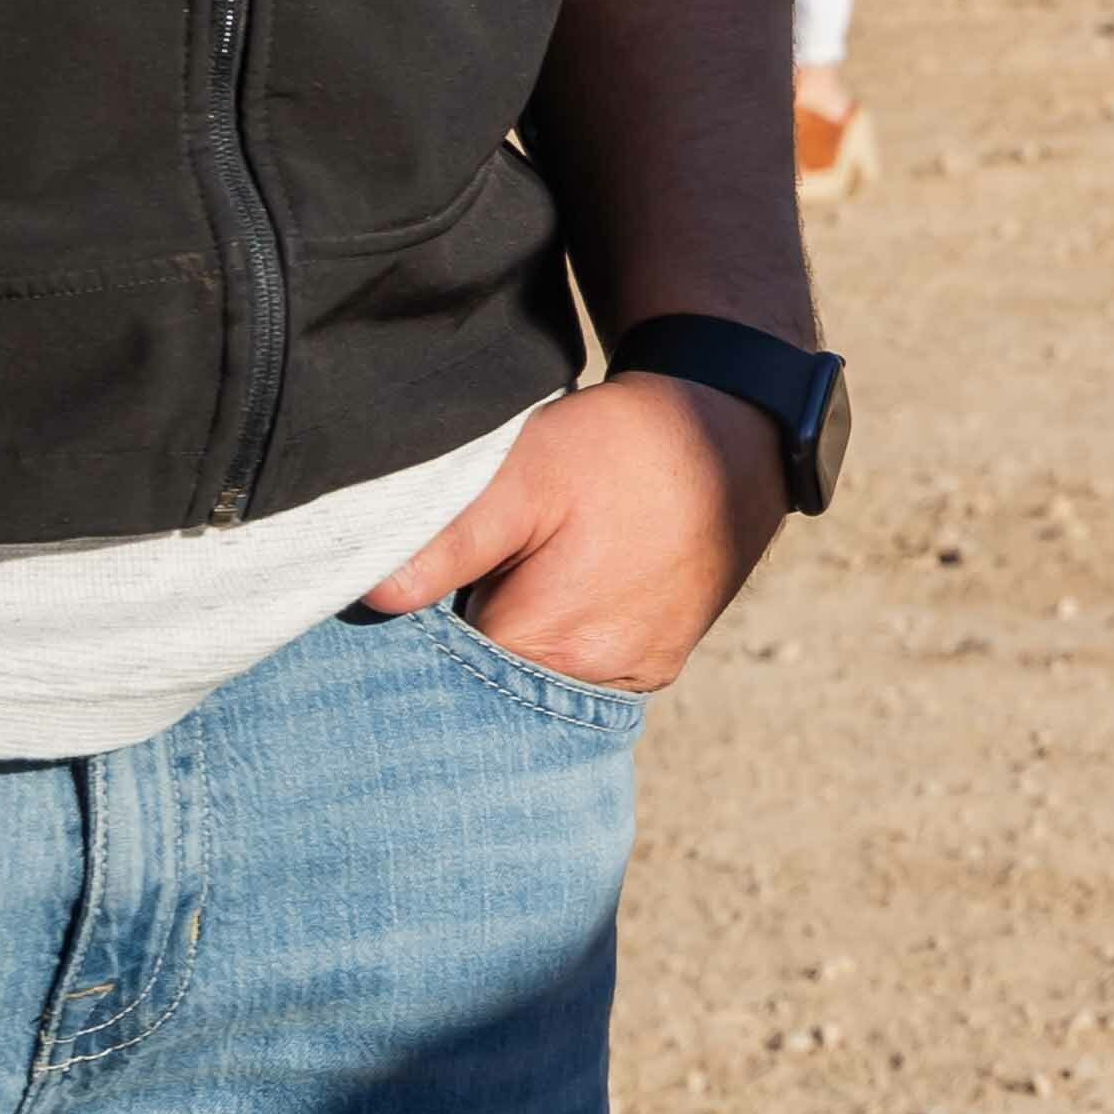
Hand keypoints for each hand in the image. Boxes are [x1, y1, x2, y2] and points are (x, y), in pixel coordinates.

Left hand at [366, 371, 797, 690]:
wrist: (737, 434)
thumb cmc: (625, 448)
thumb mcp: (528, 472)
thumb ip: (450, 539)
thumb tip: (376, 596)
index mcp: (548, 643)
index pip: (443, 663)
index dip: (427, 616)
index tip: (439, 572)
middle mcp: (595, 679)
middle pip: (491, 676)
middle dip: (470, 630)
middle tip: (487, 558)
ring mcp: (634, 675)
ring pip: (539, 671)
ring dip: (521, 631)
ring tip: (539, 562)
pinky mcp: (659, 660)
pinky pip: (587, 664)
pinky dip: (568, 633)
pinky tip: (575, 579)